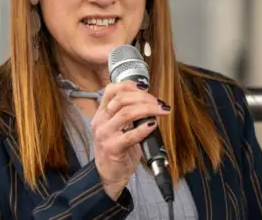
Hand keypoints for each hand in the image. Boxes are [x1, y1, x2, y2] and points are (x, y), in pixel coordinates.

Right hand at [91, 80, 170, 199]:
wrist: (109, 175)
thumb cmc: (117, 150)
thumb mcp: (118, 128)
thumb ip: (128, 114)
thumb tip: (150, 102)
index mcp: (101, 114)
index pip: (111, 91)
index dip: (129, 85)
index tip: (145, 87)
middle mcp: (100, 121)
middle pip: (121, 99)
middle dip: (144, 97)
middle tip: (159, 103)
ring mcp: (105, 134)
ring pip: (126, 113)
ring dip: (148, 109)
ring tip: (161, 110)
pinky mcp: (112, 148)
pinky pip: (130, 135)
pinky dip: (144, 128)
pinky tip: (153, 125)